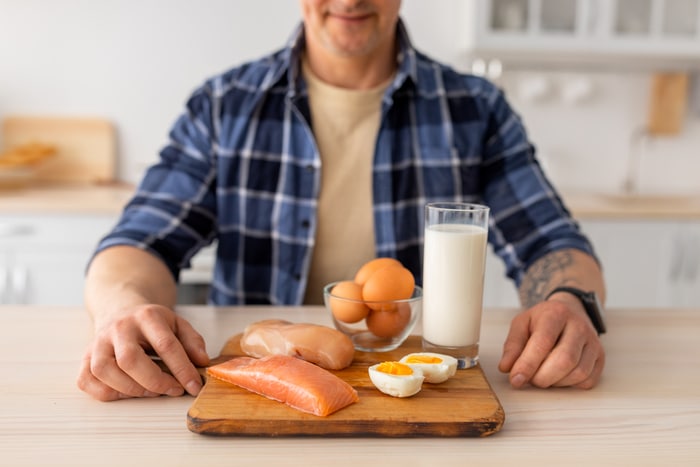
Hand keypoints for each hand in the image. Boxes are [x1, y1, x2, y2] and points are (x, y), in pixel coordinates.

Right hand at [77, 304, 209, 400]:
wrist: (121, 310)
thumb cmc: (152, 324)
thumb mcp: (177, 324)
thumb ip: (192, 341)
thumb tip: (202, 362)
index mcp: (146, 316)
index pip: (165, 345)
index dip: (182, 369)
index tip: (194, 386)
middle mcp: (118, 328)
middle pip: (130, 360)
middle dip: (154, 382)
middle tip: (172, 390)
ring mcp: (98, 343)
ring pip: (105, 371)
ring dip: (131, 389)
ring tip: (151, 391)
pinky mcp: (85, 357)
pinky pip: (88, 381)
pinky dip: (108, 393)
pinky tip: (127, 391)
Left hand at [498, 297, 604, 388]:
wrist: (570, 311)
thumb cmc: (543, 320)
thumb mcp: (522, 324)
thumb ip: (512, 345)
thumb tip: (506, 368)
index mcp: (556, 313)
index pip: (543, 342)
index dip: (528, 364)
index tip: (516, 379)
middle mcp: (579, 326)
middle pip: (564, 360)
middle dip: (542, 377)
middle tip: (530, 379)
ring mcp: (593, 342)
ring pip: (578, 373)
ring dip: (555, 383)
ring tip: (542, 375)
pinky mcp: (600, 357)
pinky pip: (587, 380)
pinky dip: (569, 385)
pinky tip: (558, 376)